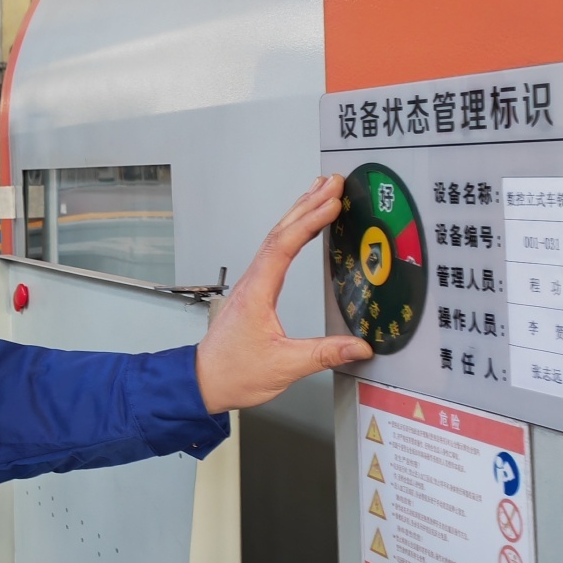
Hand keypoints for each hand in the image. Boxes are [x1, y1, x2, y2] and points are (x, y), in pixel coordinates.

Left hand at [194, 175, 372, 412]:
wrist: (203, 381)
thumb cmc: (233, 372)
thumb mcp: (283, 367)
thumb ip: (323, 354)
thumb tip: (359, 346)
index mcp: (257, 293)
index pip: (284, 246)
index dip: (309, 221)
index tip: (332, 202)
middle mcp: (252, 282)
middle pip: (281, 232)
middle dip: (308, 204)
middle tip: (333, 182)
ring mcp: (252, 284)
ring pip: (276, 238)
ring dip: (299, 213)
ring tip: (321, 190)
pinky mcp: (255, 291)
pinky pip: (275, 251)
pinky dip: (292, 232)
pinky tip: (303, 227)